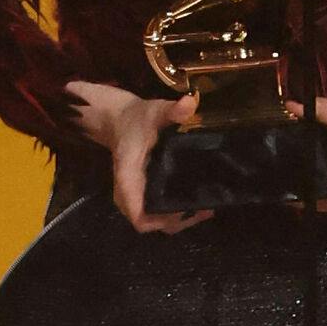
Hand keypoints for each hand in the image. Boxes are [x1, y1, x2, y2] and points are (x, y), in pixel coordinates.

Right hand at [69, 80, 213, 234]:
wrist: (120, 120)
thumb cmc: (137, 119)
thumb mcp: (154, 111)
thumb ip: (171, 110)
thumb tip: (190, 102)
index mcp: (128, 179)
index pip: (139, 215)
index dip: (162, 220)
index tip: (188, 209)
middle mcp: (128, 194)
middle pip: (150, 223)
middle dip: (178, 221)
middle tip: (205, 208)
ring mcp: (134, 196)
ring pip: (154, 221)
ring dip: (178, 219)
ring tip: (204, 207)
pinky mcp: (142, 194)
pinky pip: (156, 212)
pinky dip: (174, 212)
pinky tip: (194, 201)